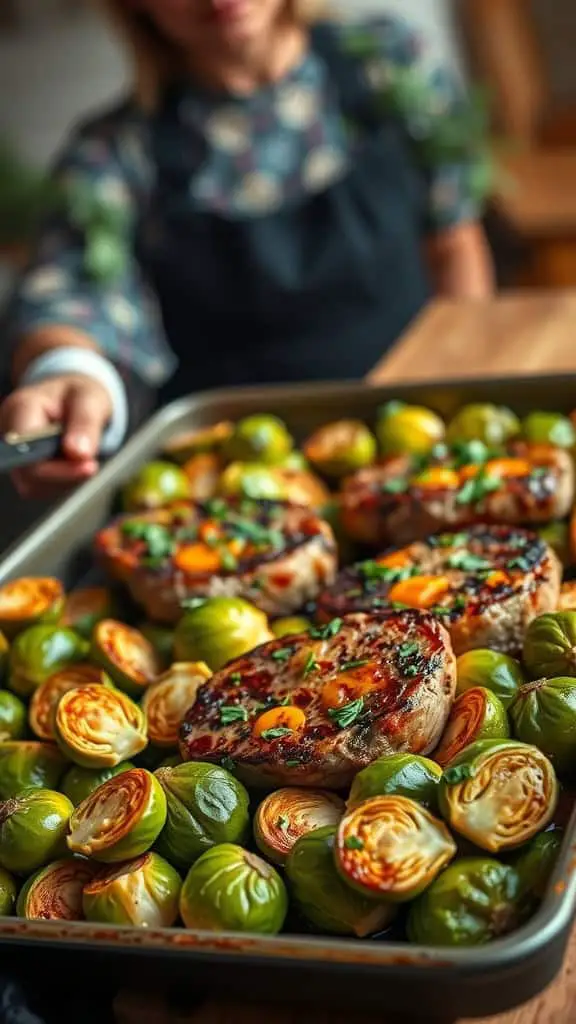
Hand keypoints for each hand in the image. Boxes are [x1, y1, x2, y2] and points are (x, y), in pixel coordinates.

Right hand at [0, 374, 112, 498]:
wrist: (73, 398)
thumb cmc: (79, 395)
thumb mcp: (91, 399)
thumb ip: (85, 422)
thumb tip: (79, 453)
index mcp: (20, 408)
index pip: (28, 451)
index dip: (58, 468)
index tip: (89, 467)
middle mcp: (9, 432)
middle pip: (29, 475)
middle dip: (65, 475)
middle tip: (91, 464)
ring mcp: (13, 452)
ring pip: (35, 485)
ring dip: (65, 479)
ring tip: (81, 455)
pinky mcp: (21, 468)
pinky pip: (41, 486)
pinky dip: (63, 480)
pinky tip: (71, 463)